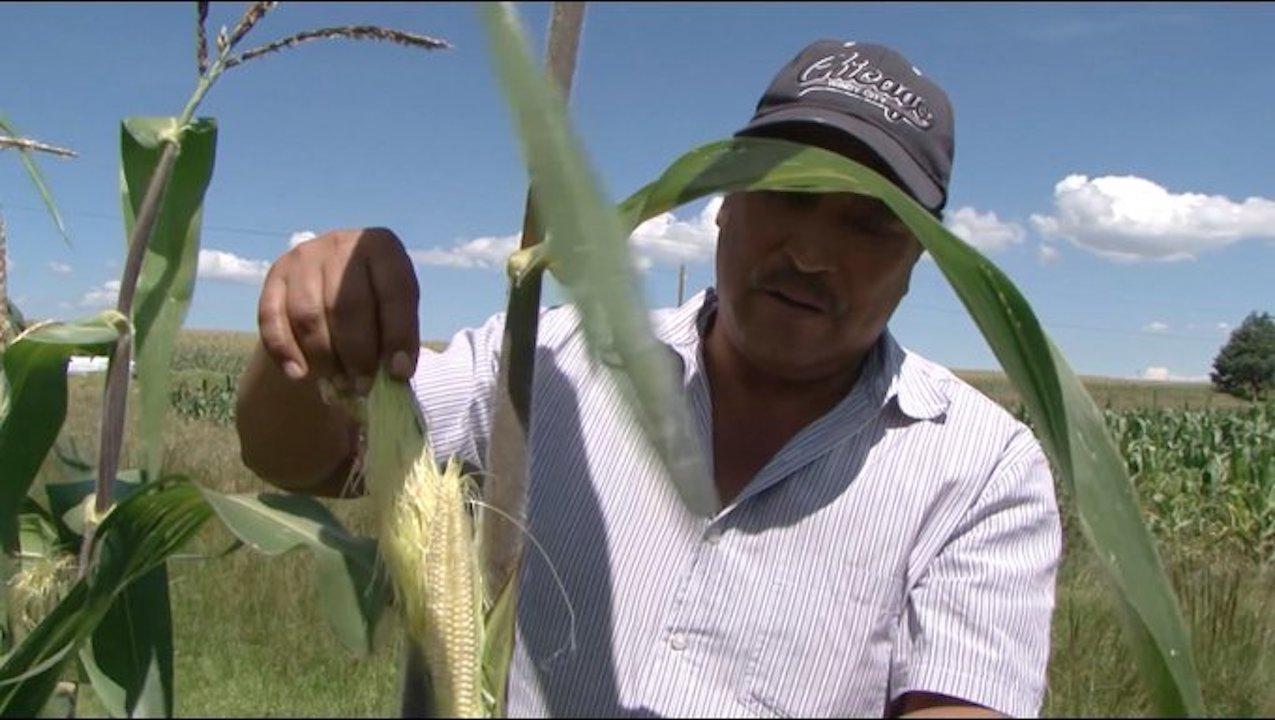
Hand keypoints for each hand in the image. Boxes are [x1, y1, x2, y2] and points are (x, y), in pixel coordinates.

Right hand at [257, 227, 419, 394]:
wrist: (330, 276)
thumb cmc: (373, 300)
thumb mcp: (394, 307)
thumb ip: (395, 335)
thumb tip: (394, 376)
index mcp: (382, 247)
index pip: (395, 292)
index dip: (399, 336)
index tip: (399, 373)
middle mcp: (341, 245)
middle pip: (347, 306)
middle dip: (357, 354)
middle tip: (363, 386)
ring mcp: (304, 257)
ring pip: (309, 315)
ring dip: (324, 357)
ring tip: (338, 383)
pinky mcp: (275, 275)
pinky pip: (272, 319)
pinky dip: (285, 351)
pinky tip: (298, 374)